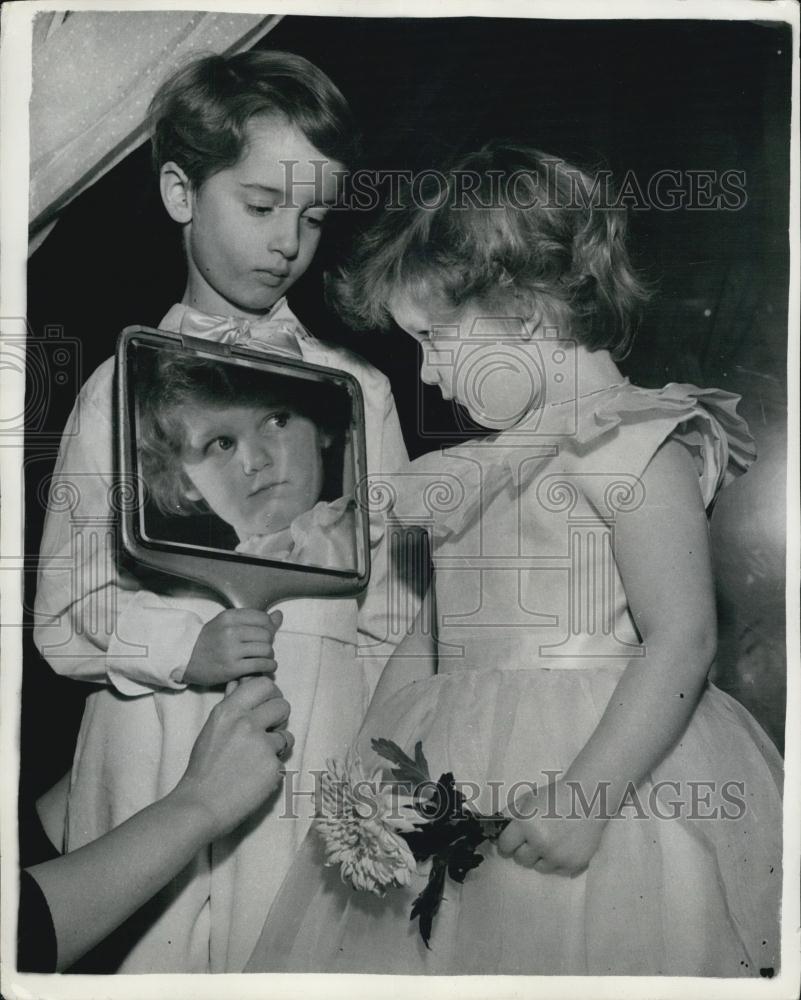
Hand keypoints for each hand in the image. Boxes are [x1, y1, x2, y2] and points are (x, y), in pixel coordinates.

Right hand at [173, 676, 292, 839]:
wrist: (200, 804)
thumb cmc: (203, 767)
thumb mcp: (213, 728)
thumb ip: (231, 704)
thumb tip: (240, 682)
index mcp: (229, 710)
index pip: (264, 684)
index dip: (271, 695)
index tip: (267, 706)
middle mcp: (246, 722)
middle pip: (282, 705)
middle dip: (279, 719)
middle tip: (269, 732)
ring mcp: (261, 744)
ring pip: (287, 735)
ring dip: (279, 745)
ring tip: (259, 758)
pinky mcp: (272, 766)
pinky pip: (282, 760)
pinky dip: (272, 767)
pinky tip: (256, 776)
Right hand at [183, 608, 281, 686]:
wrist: (186, 659)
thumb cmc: (210, 640)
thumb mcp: (228, 624)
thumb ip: (254, 619)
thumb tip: (279, 615)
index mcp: (229, 617)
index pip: (263, 618)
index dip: (269, 627)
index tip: (264, 634)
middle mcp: (230, 631)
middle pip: (266, 635)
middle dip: (269, 643)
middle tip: (263, 648)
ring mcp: (230, 650)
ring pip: (266, 650)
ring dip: (270, 656)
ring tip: (265, 658)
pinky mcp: (232, 668)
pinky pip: (261, 665)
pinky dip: (269, 666)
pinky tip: (268, 667)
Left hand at [497, 780, 607, 876]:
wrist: (588, 799)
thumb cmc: (556, 796)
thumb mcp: (528, 799)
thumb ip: (509, 814)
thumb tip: (495, 829)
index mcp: (526, 825)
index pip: (505, 845)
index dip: (506, 842)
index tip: (510, 840)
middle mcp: (540, 843)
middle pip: (520, 859)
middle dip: (522, 850)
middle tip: (531, 840)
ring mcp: (556, 856)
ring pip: (538, 867)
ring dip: (539, 857)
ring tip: (548, 842)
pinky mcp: (571, 864)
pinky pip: (555, 870)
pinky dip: (555, 861)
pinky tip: (561, 846)